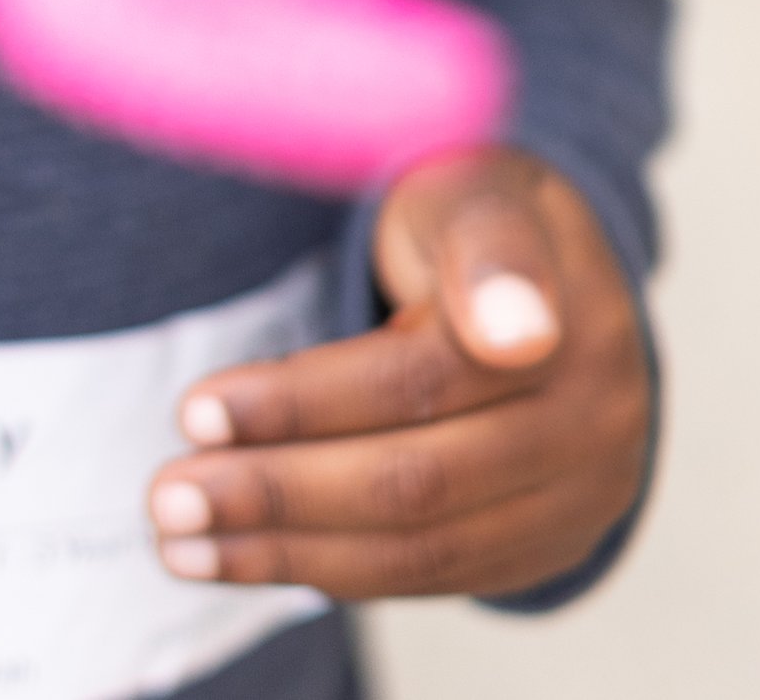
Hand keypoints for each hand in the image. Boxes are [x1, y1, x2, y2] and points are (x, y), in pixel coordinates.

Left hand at [147, 148, 650, 602]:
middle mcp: (594, 415)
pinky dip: (326, 569)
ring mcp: (579, 495)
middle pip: (414, 476)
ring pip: (418, 545)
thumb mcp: (472, 184)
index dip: (304, 397)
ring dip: (287, 548)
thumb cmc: (478, 216)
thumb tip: (514, 329)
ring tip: (178, 537)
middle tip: (164, 492)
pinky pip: (428, 575)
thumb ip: (483, 241)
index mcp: (571, 308)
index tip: (194, 411)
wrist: (561, 285)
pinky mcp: (544, 546)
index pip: (420, 373)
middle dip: (276, 487)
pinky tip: (240, 556)